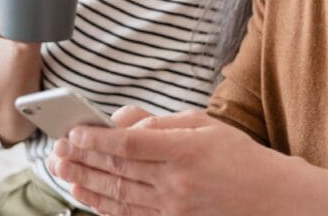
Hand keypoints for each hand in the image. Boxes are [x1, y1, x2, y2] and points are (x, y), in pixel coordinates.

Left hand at [47, 109, 289, 215]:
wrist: (271, 199)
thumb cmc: (240, 157)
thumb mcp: (206, 125)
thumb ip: (162, 121)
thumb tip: (124, 122)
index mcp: (184, 151)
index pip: (128, 143)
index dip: (96, 137)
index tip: (74, 131)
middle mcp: (175, 182)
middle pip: (116, 169)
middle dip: (80, 159)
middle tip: (56, 150)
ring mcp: (172, 208)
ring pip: (116, 194)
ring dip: (84, 183)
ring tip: (61, 171)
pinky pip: (128, 215)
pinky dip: (103, 205)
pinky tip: (86, 195)